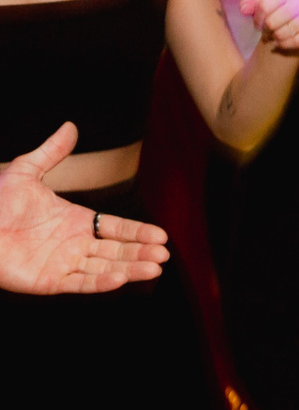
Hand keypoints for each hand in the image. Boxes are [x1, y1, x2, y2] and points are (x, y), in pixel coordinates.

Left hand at [0, 123, 169, 294]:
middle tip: (163, 255)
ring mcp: (63, 264)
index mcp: (75, 221)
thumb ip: (52, 153)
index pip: (115, 228)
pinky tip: (120, 278)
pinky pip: (81, 283)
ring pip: (105, 268)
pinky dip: (102, 282)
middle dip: (142, 253)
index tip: (162, 236)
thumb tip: (70, 126)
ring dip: (131, 269)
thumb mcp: (25, 171)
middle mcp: (74, 244)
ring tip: (154, 268)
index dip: (138, 232)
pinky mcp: (49, 281)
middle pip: (117, 250)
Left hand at [241, 0, 298, 54]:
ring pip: (284, 32)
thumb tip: (244, 9)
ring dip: (275, 38)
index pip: (264, 6)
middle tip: (266, 31)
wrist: (296, 23)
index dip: (257, 18)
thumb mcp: (262, 6)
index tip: (258, 23)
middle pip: (272, 22)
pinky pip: (296, 41)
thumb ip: (250, 5)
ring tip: (274, 36)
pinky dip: (285, 44)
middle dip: (266, 30)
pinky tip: (281, 43)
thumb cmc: (276, 12)